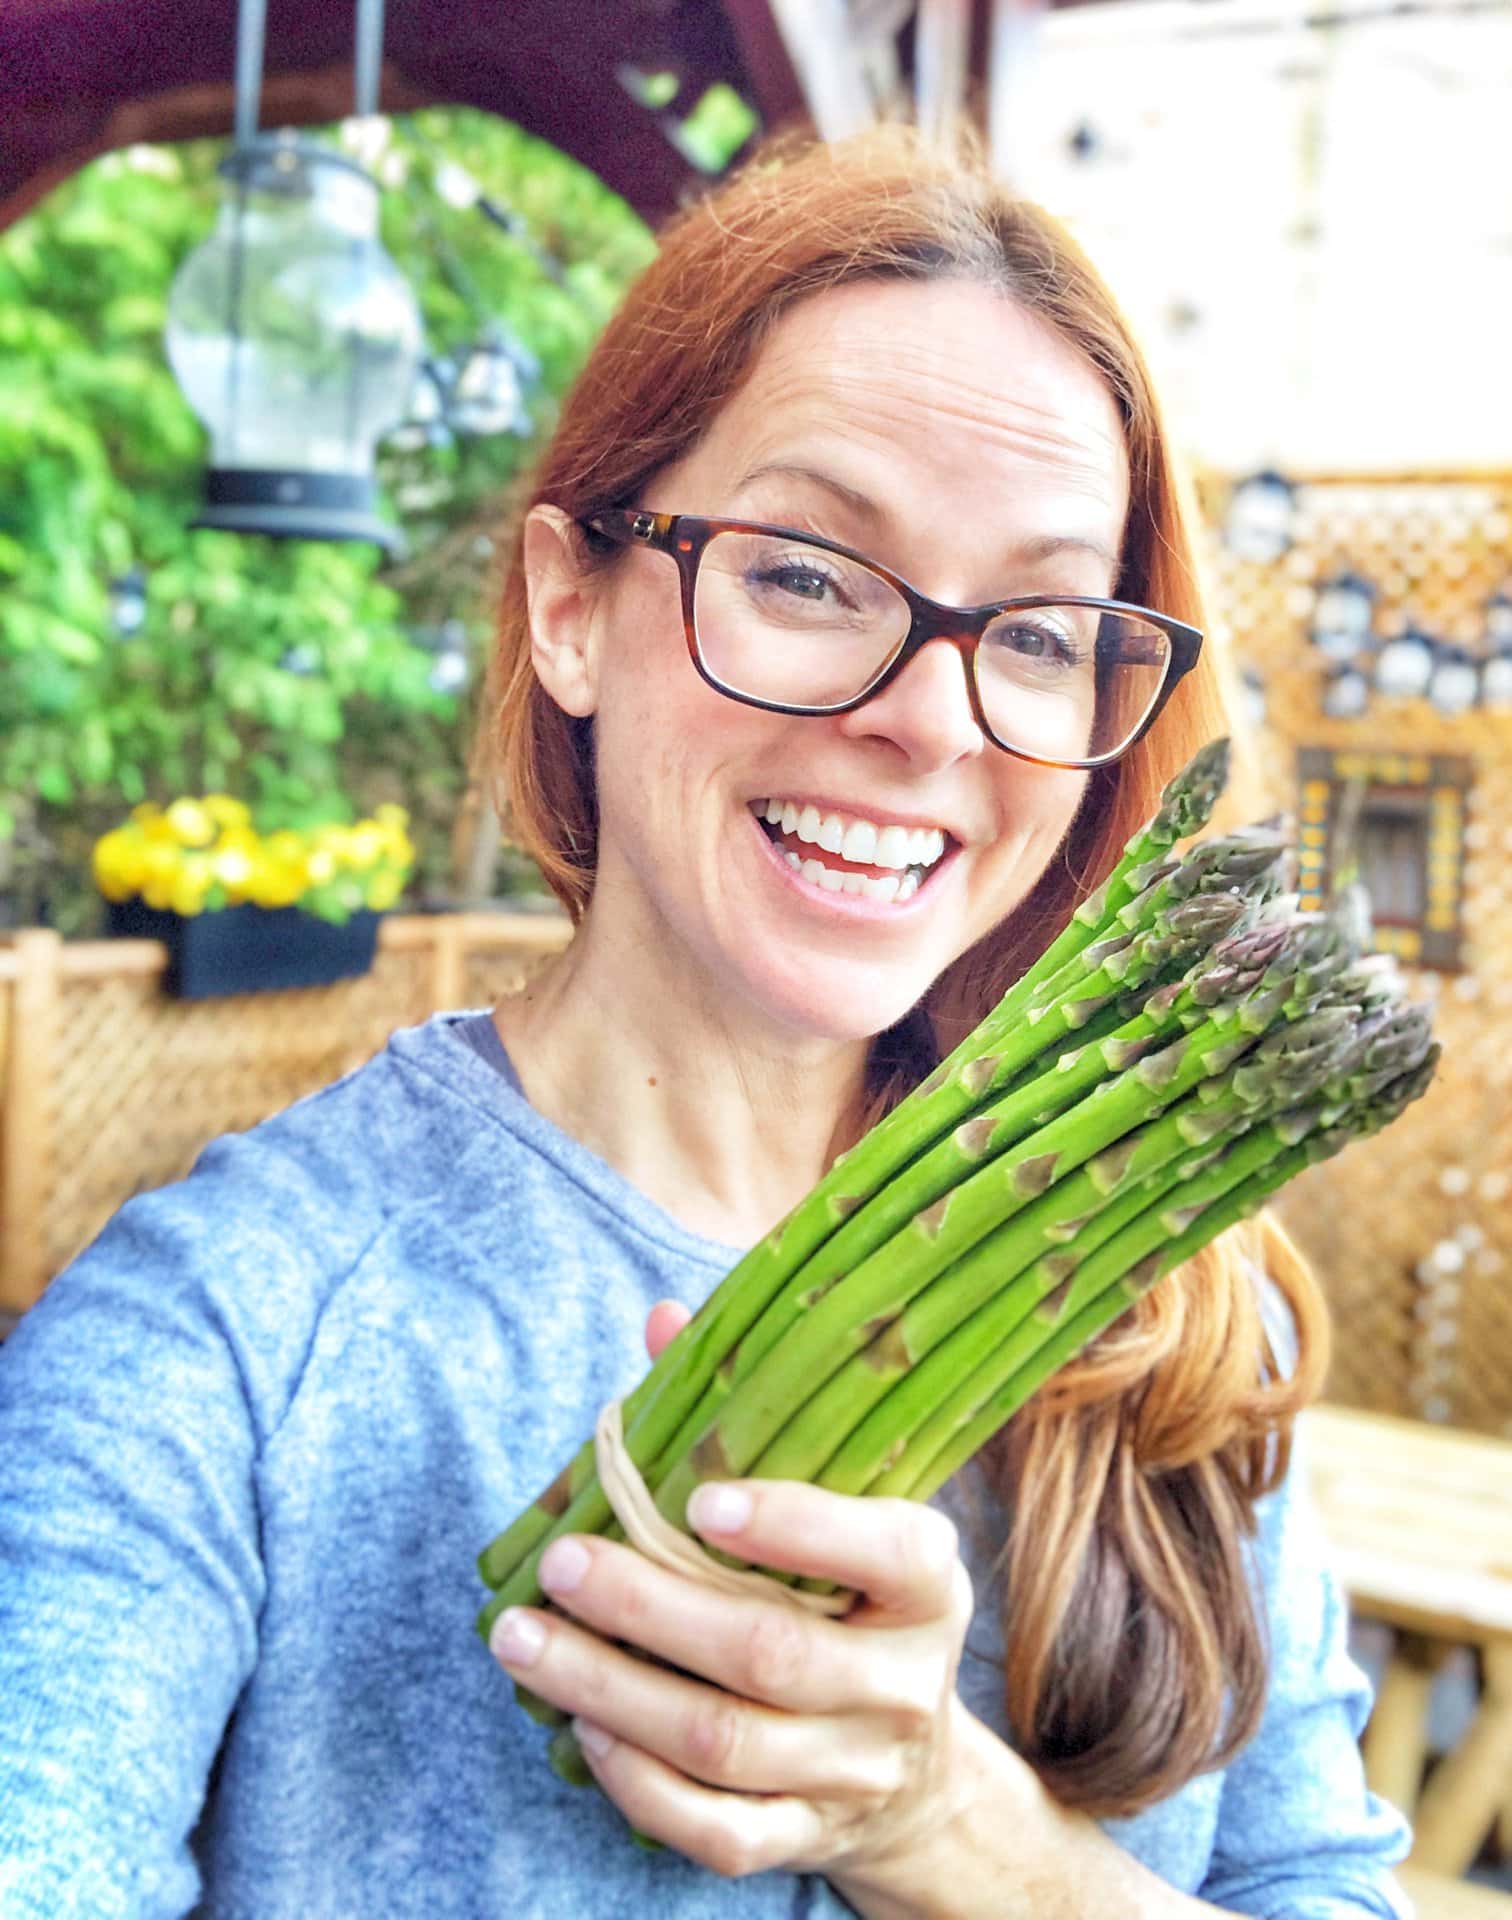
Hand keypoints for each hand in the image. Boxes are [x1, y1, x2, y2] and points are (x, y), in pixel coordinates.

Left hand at [487, 1302, 982, 1882]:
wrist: (916, 1776)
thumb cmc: (853, 1600)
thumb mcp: (844, 1509)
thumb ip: (756, 1416)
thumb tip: (665, 1319)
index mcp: (927, 1581)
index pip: (883, 1550)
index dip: (793, 1525)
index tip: (698, 1497)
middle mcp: (903, 1682)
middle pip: (767, 1652)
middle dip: (648, 1606)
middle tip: (560, 1561)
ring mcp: (856, 1771)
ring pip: (724, 1742)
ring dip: (609, 1689)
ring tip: (523, 1640)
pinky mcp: (809, 1838)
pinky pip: (716, 1829)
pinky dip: (636, 1780)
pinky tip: (579, 1726)